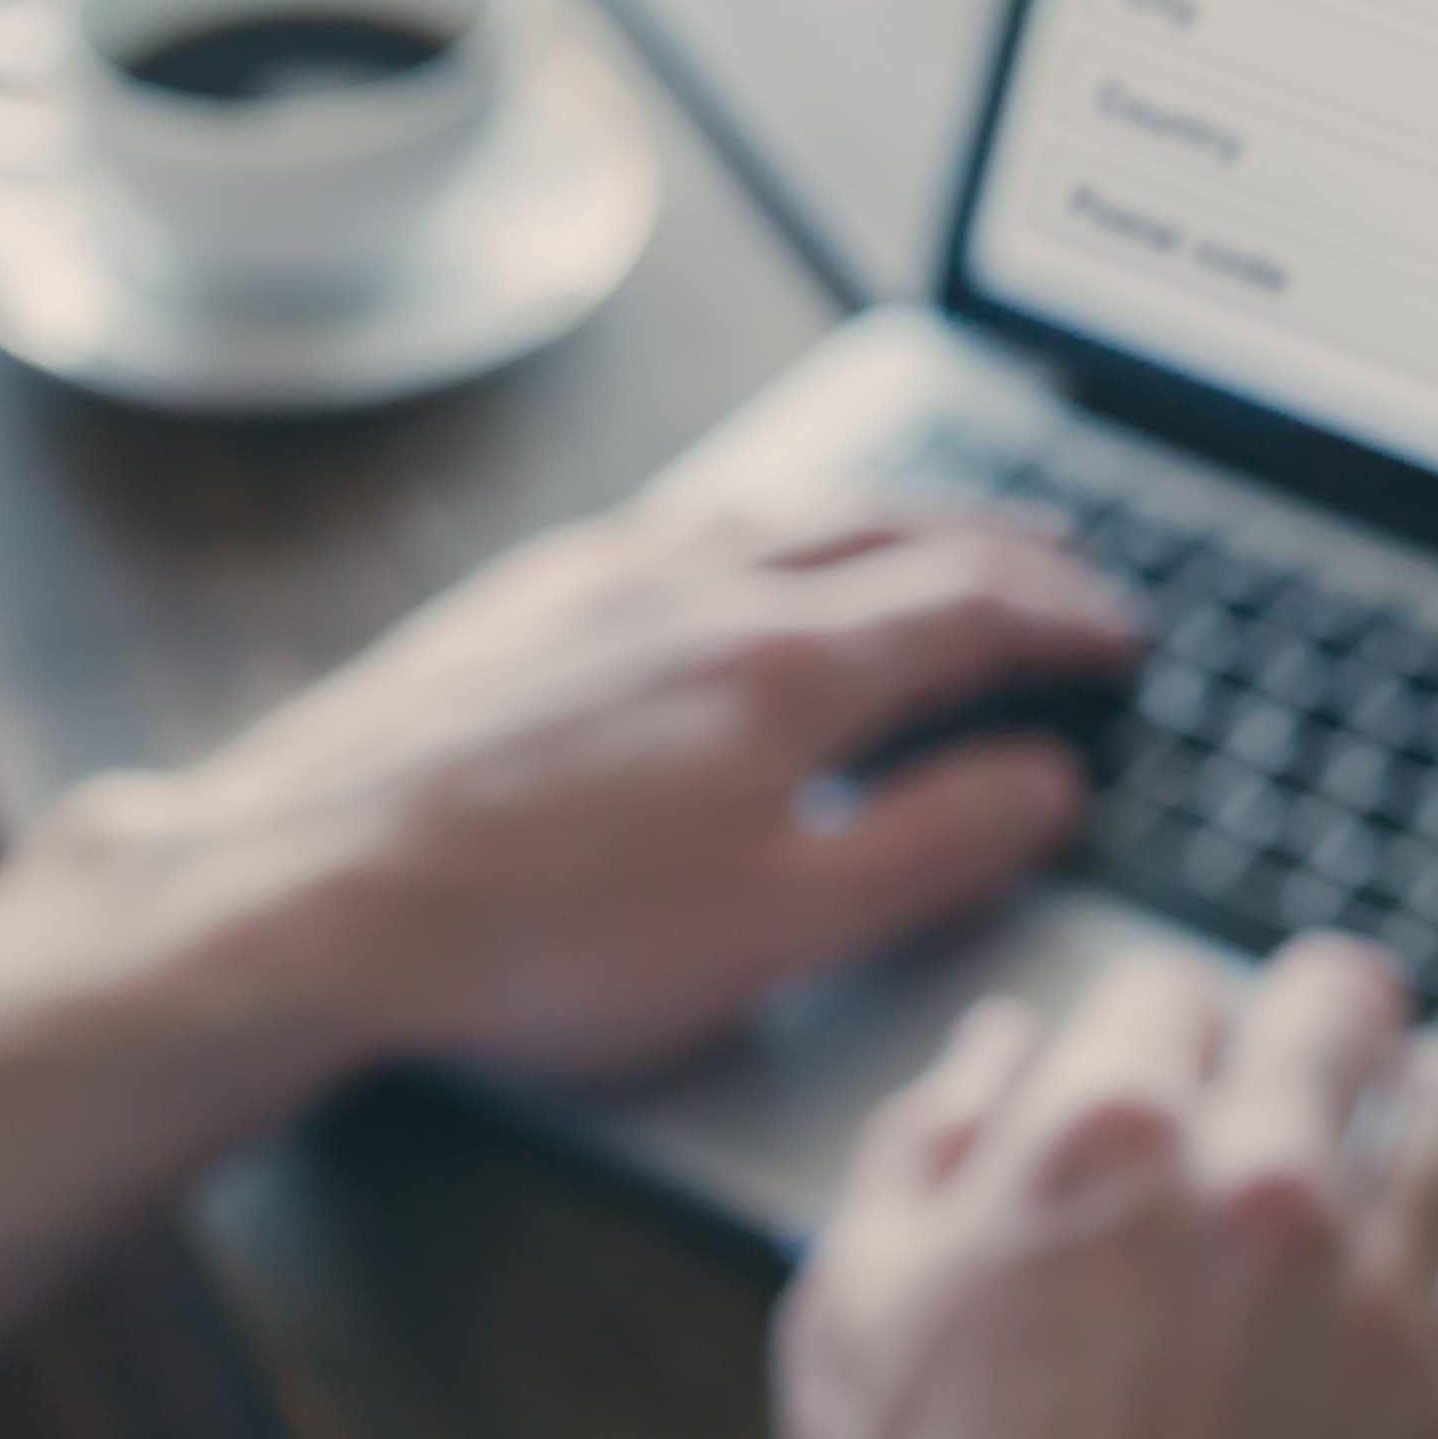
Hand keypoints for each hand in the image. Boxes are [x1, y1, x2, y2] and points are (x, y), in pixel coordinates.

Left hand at [126, 507, 1139, 1087]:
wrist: (317, 883)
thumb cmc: (544, 932)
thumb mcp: (778, 927)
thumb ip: (931, 845)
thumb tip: (1044, 782)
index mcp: (789, 661)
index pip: (974, 608)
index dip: (1066, 618)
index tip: (1120, 634)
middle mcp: (712, 579)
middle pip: (897, 531)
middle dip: (1001, 543)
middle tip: (1064, 562)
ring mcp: (617, 567)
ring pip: (796, 507)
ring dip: (895, 515)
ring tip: (938, 535)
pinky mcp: (540, 583)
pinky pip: (701, 513)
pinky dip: (781, 517)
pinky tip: (762, 543)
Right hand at [776, 939, 1437, 1438]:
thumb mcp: (858, 1303)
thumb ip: (926, 1141)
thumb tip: (998, 1049)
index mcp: (1104, 1135)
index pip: (1174, 983)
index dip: (1165, 1017)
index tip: (1173, 1056)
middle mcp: (1259, 1184)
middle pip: (1342, 1002)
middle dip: (1328, 1007)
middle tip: (1334, 1026)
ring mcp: (1378, 1297)